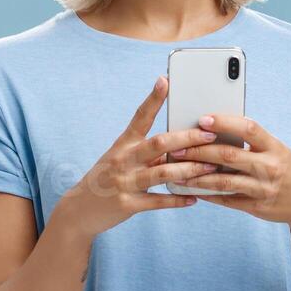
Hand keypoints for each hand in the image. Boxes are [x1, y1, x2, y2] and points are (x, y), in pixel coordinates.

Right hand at [52, 76, 220, 237]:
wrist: (80, 209)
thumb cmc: (108, 178)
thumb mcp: (122, 159)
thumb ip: (149, 152)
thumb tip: (182, 144)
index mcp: (123, 144)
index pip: (140, 116)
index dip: (153, 99)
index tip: (165, 81)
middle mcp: (123, 159)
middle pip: (159, 144)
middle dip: (187, 139)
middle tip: (210, 135)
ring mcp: (124, 182)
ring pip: (163, 173)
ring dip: (190, 170)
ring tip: (210, 168)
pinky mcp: (127, 204)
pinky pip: (158, 201)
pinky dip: (177, 199)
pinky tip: (193, 198)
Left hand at [169, 115, 290, 227]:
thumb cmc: (289, 170)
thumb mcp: (278, 151)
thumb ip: (253, 143)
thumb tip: (217, 130)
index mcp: (275, 147)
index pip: (249, 128)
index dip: (225, 122)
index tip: (203, 119)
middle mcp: (270, 167)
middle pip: (229, 156)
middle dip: (199, 151)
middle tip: (176, 148)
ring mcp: (263, 189)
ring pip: (224, 181)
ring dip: (197, 176)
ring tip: (177, 171)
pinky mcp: (257, 207)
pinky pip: (227, 200)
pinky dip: (207, 194)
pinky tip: (192, 189)